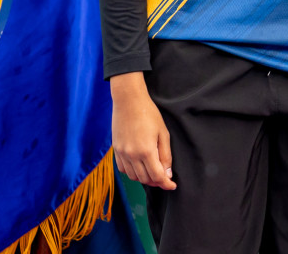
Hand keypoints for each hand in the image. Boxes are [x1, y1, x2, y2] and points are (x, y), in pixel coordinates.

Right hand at [110, 73, 174, 189]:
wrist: (128, 101)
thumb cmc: (149, 113)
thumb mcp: (163, 133)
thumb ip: (165, 155)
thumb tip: (167, 173)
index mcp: (146, 151)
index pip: (157, 176)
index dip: (166, 184)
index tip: (172, 186)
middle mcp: (132, 155)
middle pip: (145, 179)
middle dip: (156, 181)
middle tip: (164, 178)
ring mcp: (122, 153)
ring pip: (133, 177)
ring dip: (144, 178)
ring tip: (153, 172)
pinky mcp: (115, 150)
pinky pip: (123, 169)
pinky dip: (132, 172)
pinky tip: (139, 167)